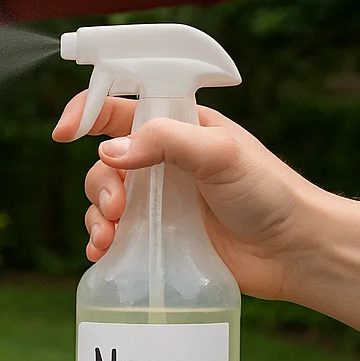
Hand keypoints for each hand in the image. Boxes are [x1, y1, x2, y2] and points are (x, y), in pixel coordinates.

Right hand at [52, 91, 318, 301]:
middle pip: (103, 161)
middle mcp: (161, 162)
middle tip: (119, 209)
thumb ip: (167, 142)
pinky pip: (114, 234)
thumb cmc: (270, 193)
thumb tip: (109, 151)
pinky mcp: (158, 237)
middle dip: (100, 184)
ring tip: (110, 238)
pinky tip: (102, 253)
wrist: (296, 253)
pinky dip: (100, 242)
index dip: (86, 111)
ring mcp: (158, 201)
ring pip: (104, 199)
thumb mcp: (222, 154)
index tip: (63, 133)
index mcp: (176, 127)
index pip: (119, 107)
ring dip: (96, 216)